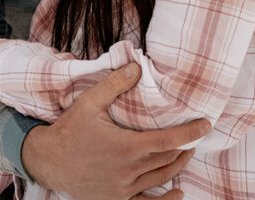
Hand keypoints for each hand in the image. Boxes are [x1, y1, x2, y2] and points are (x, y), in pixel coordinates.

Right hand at [22, 61, 209, 199]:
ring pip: (160, 179)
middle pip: (166, 160)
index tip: (206, 125)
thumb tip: (137, 66)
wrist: (48, 161)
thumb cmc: (70, 129)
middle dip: (184, 147)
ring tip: (187, 153)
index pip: (167, 142)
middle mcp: (128, 172)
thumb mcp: (90, 101)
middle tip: (196, 134)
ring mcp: (123, 189)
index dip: (189, 134)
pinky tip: (178, 194)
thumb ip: (115, 84)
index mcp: (126, 148)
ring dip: (177, 166)